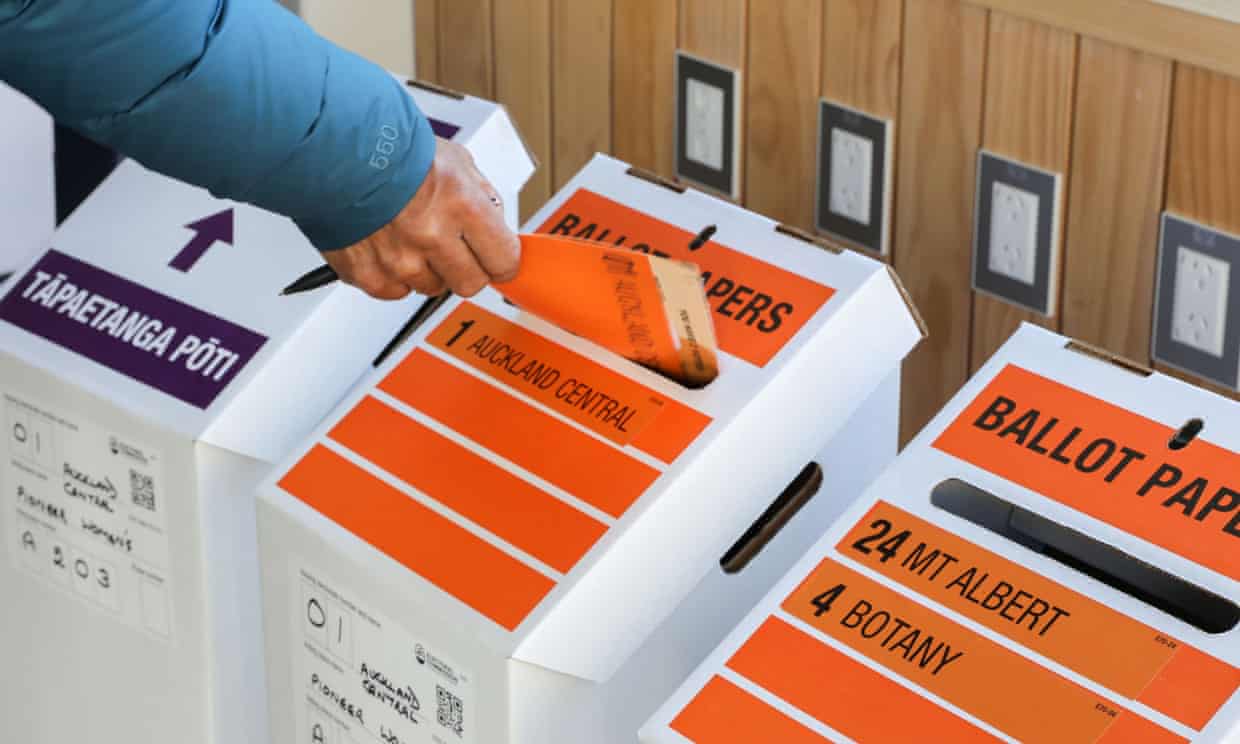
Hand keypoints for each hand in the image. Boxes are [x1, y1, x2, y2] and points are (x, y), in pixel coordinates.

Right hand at [322, 138, 519, 299]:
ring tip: (411, 235)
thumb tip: (495, 220)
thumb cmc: (390, 148)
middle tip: (454, 247)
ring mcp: (399, 260)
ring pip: (432, 287)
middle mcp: (432, 236)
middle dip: (468, 267)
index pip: (504, 260)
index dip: (502, 259)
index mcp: (462, 205)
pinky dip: (392, 274)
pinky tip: (386, 244)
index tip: (498, 257)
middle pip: (471, 283)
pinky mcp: (368, 274)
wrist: (332, 148)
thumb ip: (480, 194)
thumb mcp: (454, 158)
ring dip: (427, 269)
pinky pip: (395, 291)